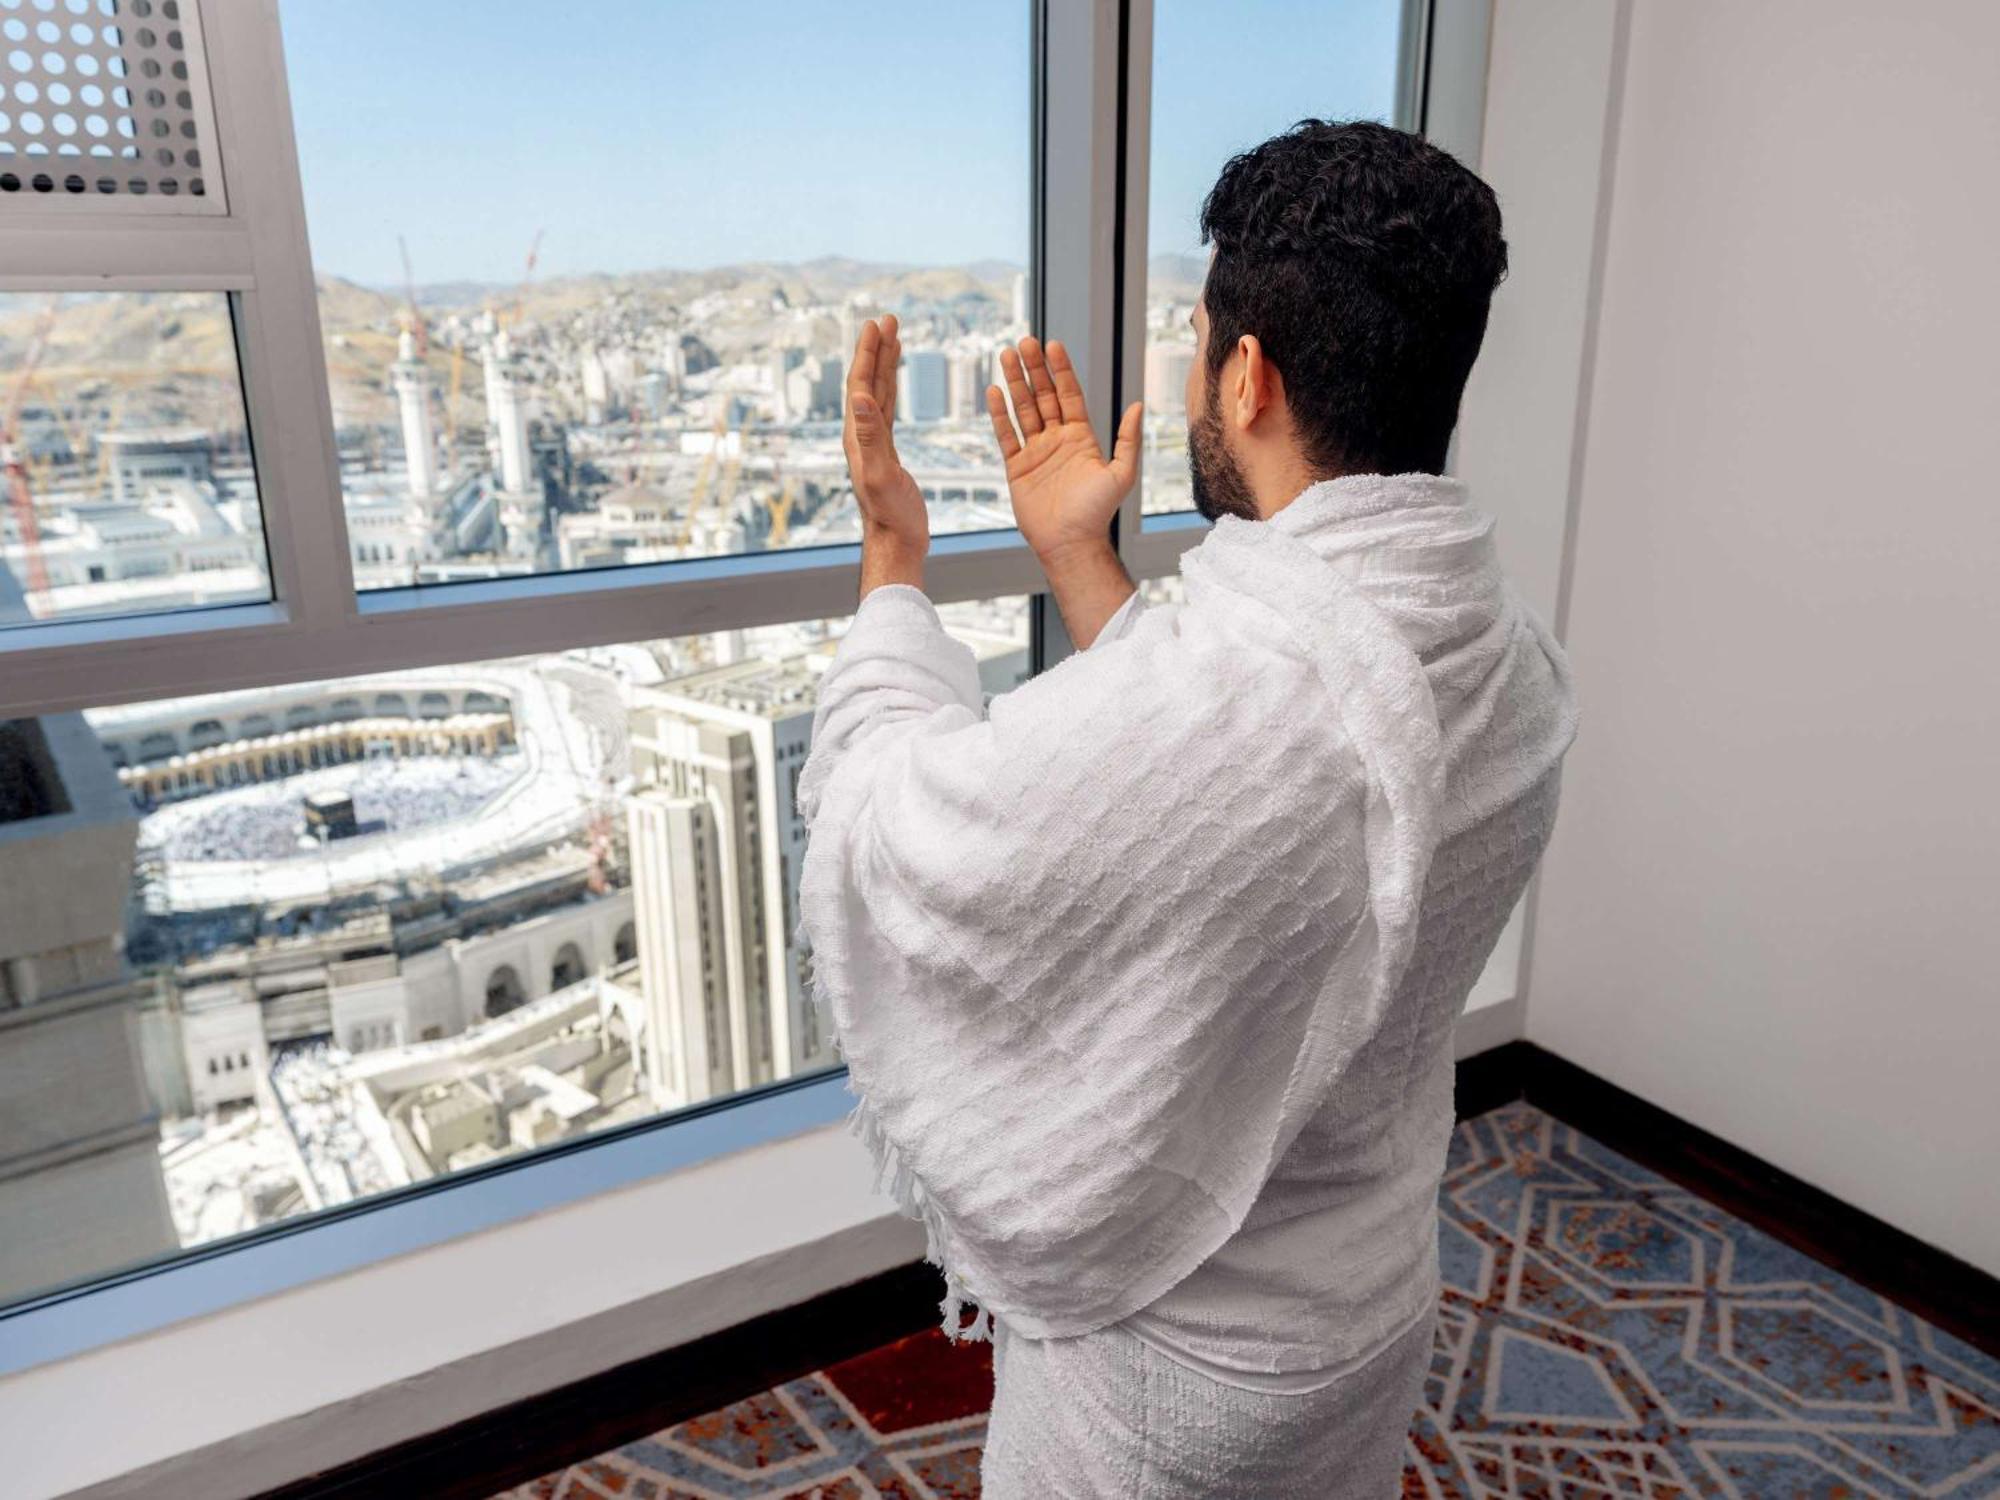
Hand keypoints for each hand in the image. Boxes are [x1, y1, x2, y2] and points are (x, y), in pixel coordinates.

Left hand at [843, 315, 927, 553]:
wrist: (896, 543)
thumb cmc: (890, 515)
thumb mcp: (880, 474)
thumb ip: (870, 436)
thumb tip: (860, 397)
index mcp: (857, 436)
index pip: (860, 385)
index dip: (867, 354)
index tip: (877, 324)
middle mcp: (860, 435)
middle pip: (867, 382)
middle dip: (876, 350)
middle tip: (888, 319)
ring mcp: (873, 442)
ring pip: (878, 393)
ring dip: (884, 364)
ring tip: (894, 337)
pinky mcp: (886, 452)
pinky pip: (888, 410)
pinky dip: (892, 389)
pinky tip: (895, 381)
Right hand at [986, 336, 1142, 561]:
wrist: (1070, 543)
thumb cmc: (1098, 512)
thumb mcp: (1121, 474)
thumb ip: (1128, 439)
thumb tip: (1138, 405)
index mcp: (1082, 437)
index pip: (1069, 395)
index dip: (1061, 371)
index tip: (1053, 346)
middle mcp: (1058, 440)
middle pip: (1043, 396)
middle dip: (1034, 369)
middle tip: (1024, 342)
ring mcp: (1036, 452)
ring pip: (1023, 410)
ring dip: (1015, 383)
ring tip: (1006, 355)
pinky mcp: (1016, 467)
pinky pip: (1006, 435)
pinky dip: (999, 414)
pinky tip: (994, 391)